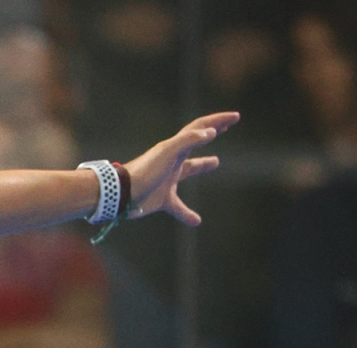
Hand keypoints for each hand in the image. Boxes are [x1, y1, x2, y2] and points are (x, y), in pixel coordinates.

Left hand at [124, 112, 239, 225]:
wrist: (121, 194)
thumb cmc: (143, 172)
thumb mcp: (168, 153)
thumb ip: (188, 141)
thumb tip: (210, 132)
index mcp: (174, 147)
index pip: (200, 128)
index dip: (218, 121)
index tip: (235, 117)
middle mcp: (172, 161)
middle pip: (196, 142)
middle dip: (212, 131)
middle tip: (227, 125)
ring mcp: (166, 179)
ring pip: (189, 170)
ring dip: (203, 164)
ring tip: (215, 162)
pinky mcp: (161, 199)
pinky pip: (178, 207)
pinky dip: (187, 213)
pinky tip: (196, 221)